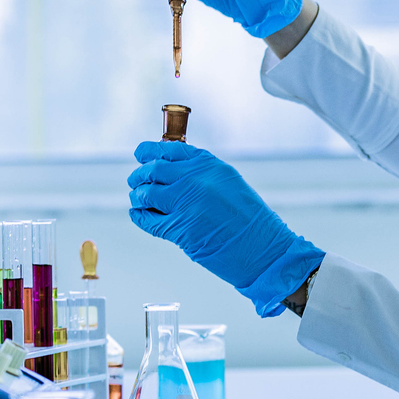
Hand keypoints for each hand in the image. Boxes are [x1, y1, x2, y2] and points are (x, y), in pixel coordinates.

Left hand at [128, 141, 325, 317]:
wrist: (263, 249)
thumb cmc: (251, 219)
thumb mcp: (229, 183)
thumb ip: (201, 174)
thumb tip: (173, 171)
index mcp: (208, 165)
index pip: (169, 149)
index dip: (149, 151)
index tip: (140, 154)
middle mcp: (194, 180)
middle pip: (153, 170)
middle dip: (140, 175)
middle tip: (135, 180)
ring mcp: (185, 204)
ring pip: (147, 193)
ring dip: (138, 196)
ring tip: (138, 198)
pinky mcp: (179, 229)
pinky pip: (149, 220)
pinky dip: (139, 216)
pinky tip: (138, 214)